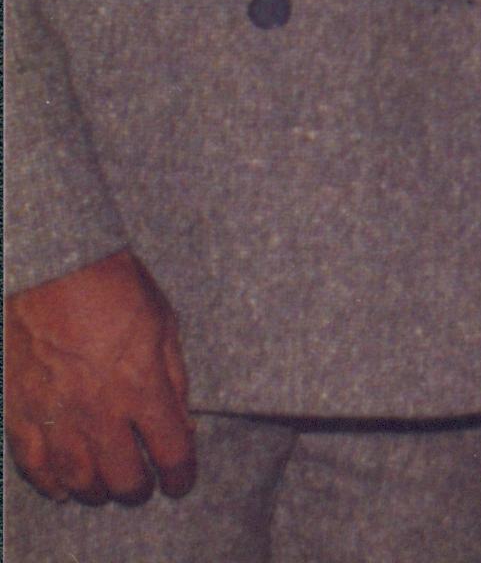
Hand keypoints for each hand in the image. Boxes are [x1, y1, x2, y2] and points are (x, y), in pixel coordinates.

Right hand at [4, 248, 196, 503]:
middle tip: (144, 486)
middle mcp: (100, 410)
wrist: (53, 268)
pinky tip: (62, 488)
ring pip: (78, 479)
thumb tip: (182, 422)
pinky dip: (50, 483)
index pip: (170, 451)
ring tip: (106, 489)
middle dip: (139, 489)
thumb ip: (174, 379)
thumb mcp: (165, 325)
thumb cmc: (116, 287)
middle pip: (123, 477)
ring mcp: (56, 415)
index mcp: (143, 387)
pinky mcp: (20, 412)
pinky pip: (34, 465)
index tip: (181, 482)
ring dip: (97, 491)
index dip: (180, 475)